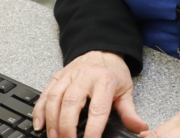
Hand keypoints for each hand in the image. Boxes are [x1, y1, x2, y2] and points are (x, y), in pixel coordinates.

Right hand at [33, 51, 147, 137]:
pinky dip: (40, 110)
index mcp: (104, 81)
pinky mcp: (58, 76)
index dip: (93, 129)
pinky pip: (46, 93)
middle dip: (67, 127)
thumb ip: (130, 112)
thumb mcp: (126, 90)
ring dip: (52, 121)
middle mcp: (85, 77)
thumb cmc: (113, 72)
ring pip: (55, 98)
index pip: (98, 109)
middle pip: (71, 103)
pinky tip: (39, 125)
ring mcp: (69, 75)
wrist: (102, 49)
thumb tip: (140, 128)